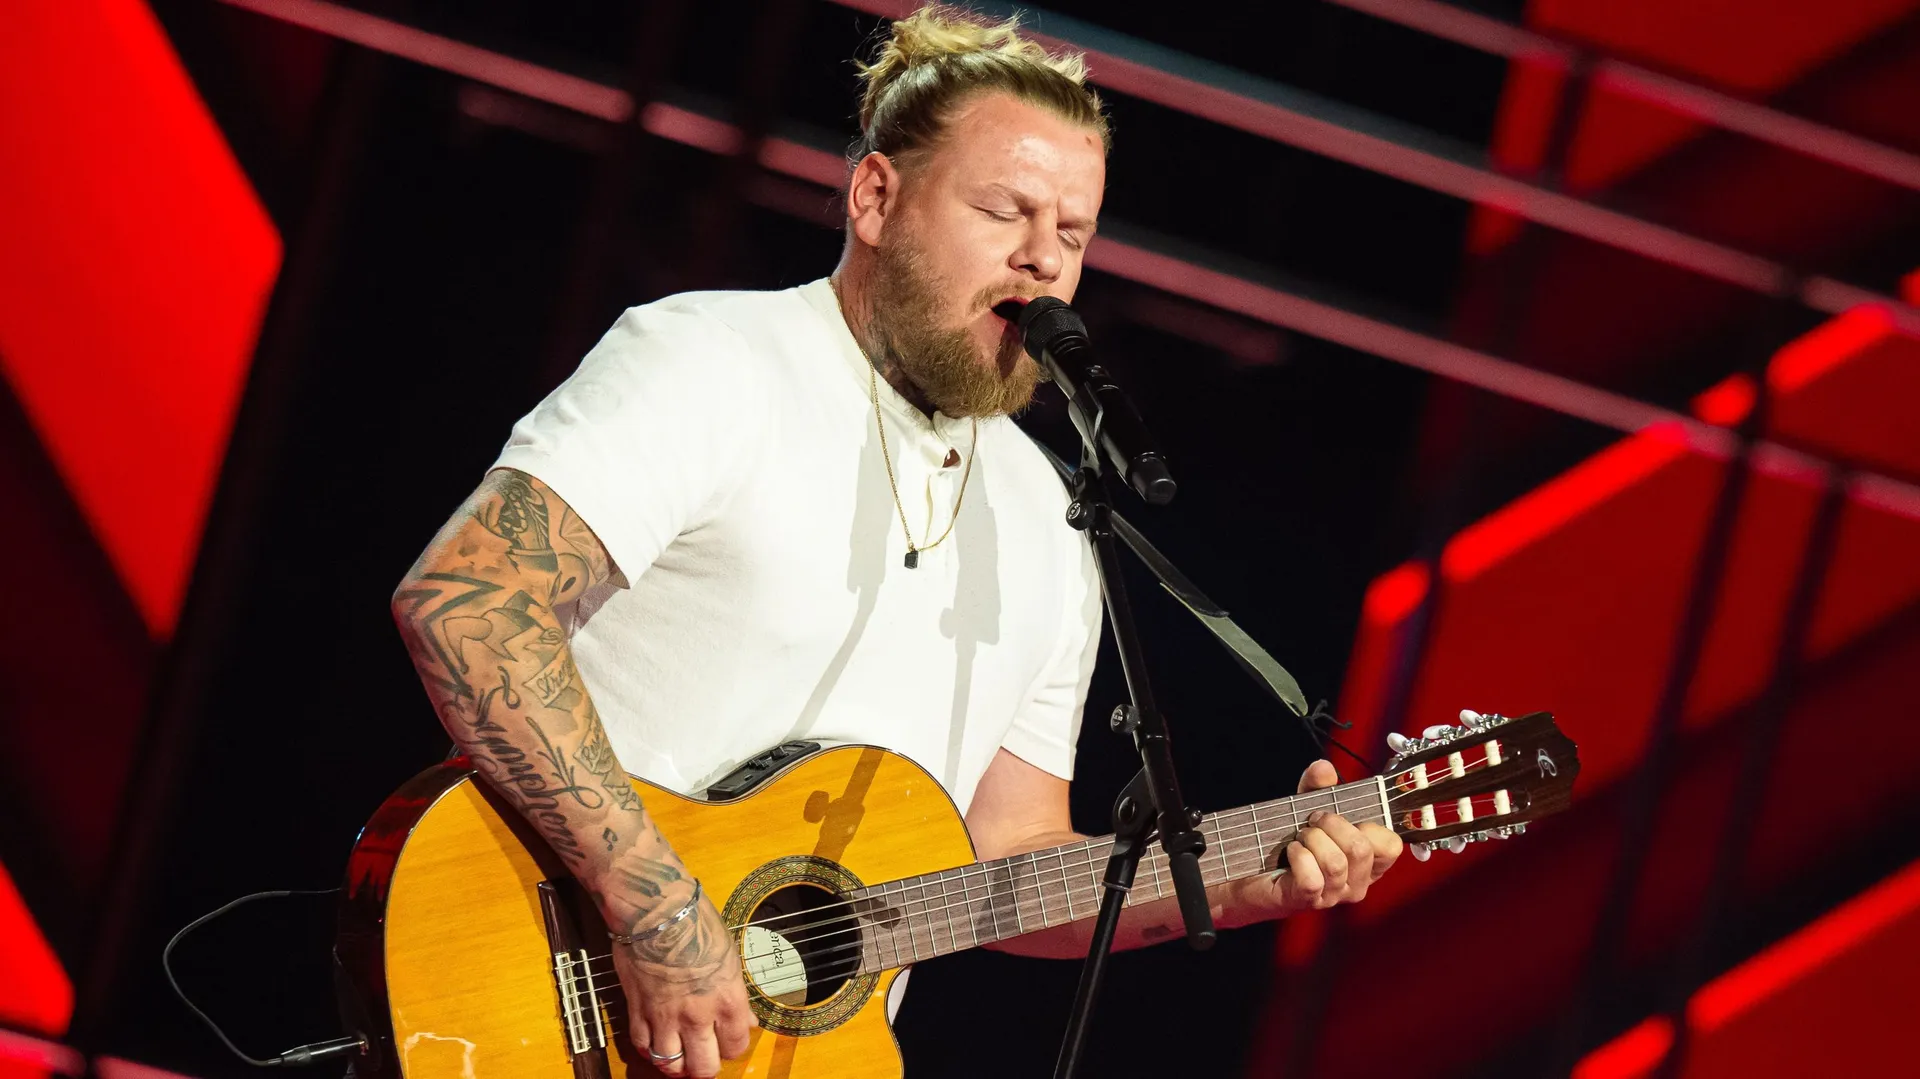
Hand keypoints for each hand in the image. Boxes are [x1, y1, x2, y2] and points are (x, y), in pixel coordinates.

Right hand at [610, 887, 756, 1077]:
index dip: (732, 1047)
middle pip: (704, 1067)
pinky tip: (655, 1041)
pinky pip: (642, 1046)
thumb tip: (747, 1020)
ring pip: (670, 1065)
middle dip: (705, 1067)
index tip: (727, 1041)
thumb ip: (737, 995)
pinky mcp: (637, 1010)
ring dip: (676, 1065)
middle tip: (702, 1057)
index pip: (736, 1047)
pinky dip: (649, 1049)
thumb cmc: (697, 924)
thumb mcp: (729, 957)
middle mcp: (698, 1016)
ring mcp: (665, 1016)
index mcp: (728, 1001)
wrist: (655, 910)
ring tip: (679, 1055)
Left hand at [1227, 759, 1404, 923]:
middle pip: (1360, 849)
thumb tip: (1324, 768)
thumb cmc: (1292, 843)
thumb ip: (1318, 786)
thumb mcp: (1307, 807)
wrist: (1254, 873)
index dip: (1369, 825)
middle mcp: (1356, 883)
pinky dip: (1298, 857)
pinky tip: (1291, 851)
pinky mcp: (1307, 900)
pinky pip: (1312, 879)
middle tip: (1312, 822)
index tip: (1345, 816)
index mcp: (1368, 863)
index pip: (1391, 846)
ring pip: (1335, 863)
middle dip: (1332, 824)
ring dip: (1312, 839)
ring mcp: (1333, 896)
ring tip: (1300, 836)